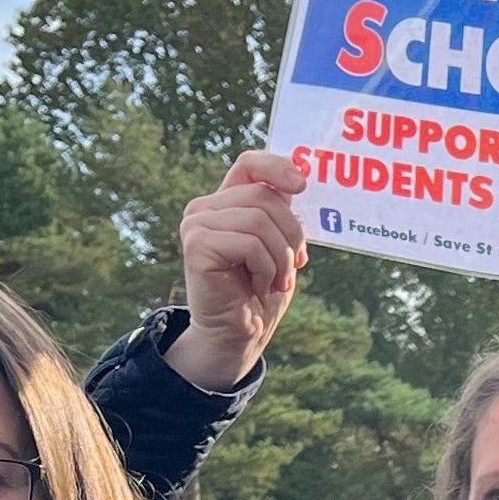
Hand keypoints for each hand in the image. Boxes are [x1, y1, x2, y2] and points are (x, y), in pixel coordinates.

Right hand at [162, 150, 309, 393]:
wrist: (238, 335)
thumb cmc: (261, 291)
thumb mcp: (279, 245)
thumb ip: (281, 212)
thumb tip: (300, 179)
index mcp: (226, 202)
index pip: (249, 164)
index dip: (277, 166)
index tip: (302, 185)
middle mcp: (205, 207)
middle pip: (264, 196)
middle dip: (291, 233)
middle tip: (295, 264)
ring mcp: (196, 224)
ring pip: (260, 220)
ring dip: (281, 256)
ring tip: (276, 279)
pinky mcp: (197, 245)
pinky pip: (249, 243)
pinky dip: (266, 268)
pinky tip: (259, 285)